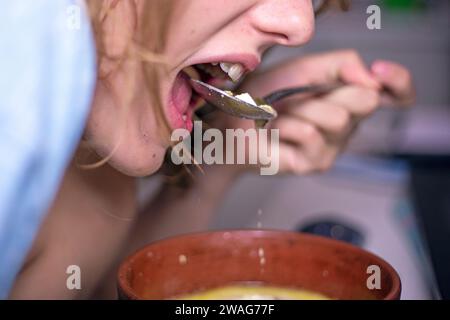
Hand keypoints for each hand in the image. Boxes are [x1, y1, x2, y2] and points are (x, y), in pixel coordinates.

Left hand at [237, 49, 414, 173]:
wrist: (234, 124)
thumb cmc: (265, 96)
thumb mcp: (304, 68)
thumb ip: (342, 64)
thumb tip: (372, 80)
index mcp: (349, 98)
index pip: (396, 94)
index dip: (398, 82)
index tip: (378, 71)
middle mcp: (348, 124)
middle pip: (366, 101)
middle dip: (329, 91)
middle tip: (297, 97)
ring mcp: (334, 146)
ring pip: (336, 118)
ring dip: (300, 109)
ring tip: (281, 115)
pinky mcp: (316, 163)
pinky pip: (311, 134)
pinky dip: (286, 125)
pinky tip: (276, 131)